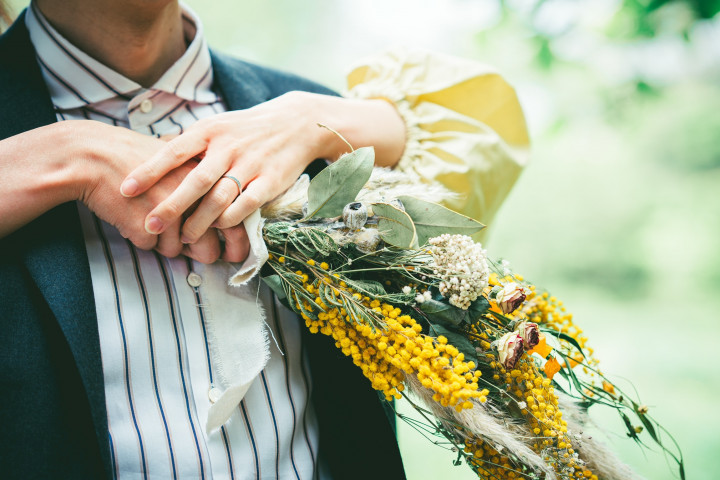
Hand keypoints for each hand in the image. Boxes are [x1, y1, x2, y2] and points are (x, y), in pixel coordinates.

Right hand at [75, 122, 241, 262]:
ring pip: (177, 252)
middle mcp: (193, 198)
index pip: (234, 223)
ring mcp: (170, 213)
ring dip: (164, 242)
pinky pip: (151, 249)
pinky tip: (133, 214)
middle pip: (209, 249)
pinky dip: (142, 238)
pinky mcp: (146, 226)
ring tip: (150, 216)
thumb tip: (225, 223)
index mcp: (207, 182)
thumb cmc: (141, 163)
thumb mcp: (182, 166)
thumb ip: (205, 192)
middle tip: (189, 246)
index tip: (232, 255)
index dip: (237, 246)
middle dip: (201, 255)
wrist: (95, 156)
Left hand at [119, 92, 404, 245]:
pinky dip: (230, 219)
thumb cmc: (248, 128)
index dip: (148, 171)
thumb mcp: (217, 125)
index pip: (173, 152)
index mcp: (210, 131)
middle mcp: (228, 147)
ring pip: (220, 197)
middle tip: (150, 225)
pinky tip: (218, 229)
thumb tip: (150, 148)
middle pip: (194, 180)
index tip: (126, 189)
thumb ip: (188, 141)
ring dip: (200, 221)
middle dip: (170, 205)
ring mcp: (251, 164)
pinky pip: (247, 205)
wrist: (297, 123)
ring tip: (183, 237)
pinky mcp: (271, 180)